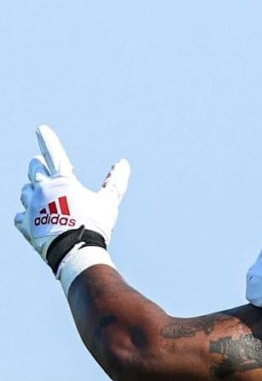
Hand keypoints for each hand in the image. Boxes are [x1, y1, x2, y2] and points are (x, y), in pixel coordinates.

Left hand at [14, 125, 130, 271]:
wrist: (75, 251)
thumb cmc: (94, 224)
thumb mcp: (109, 201)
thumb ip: (115, 181)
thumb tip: (123, 163)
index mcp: (63, 181)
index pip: (54, 154)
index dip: (48, 140)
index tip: (40, 129)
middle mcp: (43, 190)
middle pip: (34, 170)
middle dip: (37, 165)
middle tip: (40, 165)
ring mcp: (32, 208)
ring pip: (25, 191)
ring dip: (32, 190)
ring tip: (40, 193)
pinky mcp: (26, 225)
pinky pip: (20, 216)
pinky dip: (26, 214)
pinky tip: (33, 217)